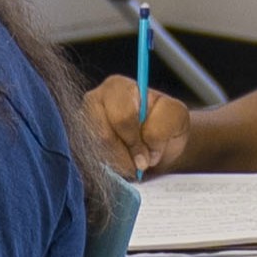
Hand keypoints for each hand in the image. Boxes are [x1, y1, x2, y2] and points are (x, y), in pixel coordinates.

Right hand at [75, 75, 190, 175]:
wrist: (157, 141)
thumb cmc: (165, 123)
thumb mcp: (176, 117)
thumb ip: (163, 126)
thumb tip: (145, 149)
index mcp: (118, 87)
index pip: (121, 118)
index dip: (135, 141)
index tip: (147, 157)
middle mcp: (94, 101)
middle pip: (104, 137)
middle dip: (126, 155)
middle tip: (141, 163)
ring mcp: (83, 123)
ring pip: (97, 153)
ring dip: (120, 164)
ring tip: (134, 161)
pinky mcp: (81, 144)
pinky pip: (93, 163)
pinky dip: (112, 169)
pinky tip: (123, 163)